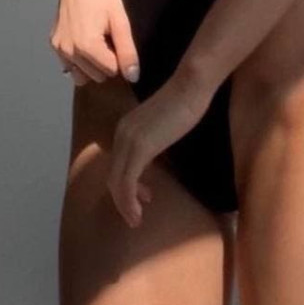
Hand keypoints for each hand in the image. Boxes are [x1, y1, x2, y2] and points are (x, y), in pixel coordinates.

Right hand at [50, 0, 139, 86]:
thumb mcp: (120, 21)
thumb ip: (127, 51)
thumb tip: (133, 77)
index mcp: (86, 46)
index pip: (112, 71)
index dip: (119, 57)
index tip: (116, 37)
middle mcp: (69, 51)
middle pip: (97, 75)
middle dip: (106, 61)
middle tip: (107, 35)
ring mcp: (59, 48)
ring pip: (83, 74)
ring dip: (93, 63)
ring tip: (96, 38)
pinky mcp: (54, 42)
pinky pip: (69, 65)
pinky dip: (79, 60)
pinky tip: (85, 39)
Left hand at [106, 74, 211, 227]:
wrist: (190, 85)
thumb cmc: (186, 102)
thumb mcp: (164, 125)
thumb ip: (155, 139)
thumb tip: (157, 155)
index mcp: (126, 129)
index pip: (118, 164)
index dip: (126, 186)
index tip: (144, 197)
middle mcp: (121, 135)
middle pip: (113, 176)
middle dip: (122, 200)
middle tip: (135, 216)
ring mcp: (128, 141)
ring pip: (117, 182)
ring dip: (125, 205)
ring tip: (136, 219)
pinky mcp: (140, 148)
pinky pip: (127, 182)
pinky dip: (129, 201)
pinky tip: (139, 212)